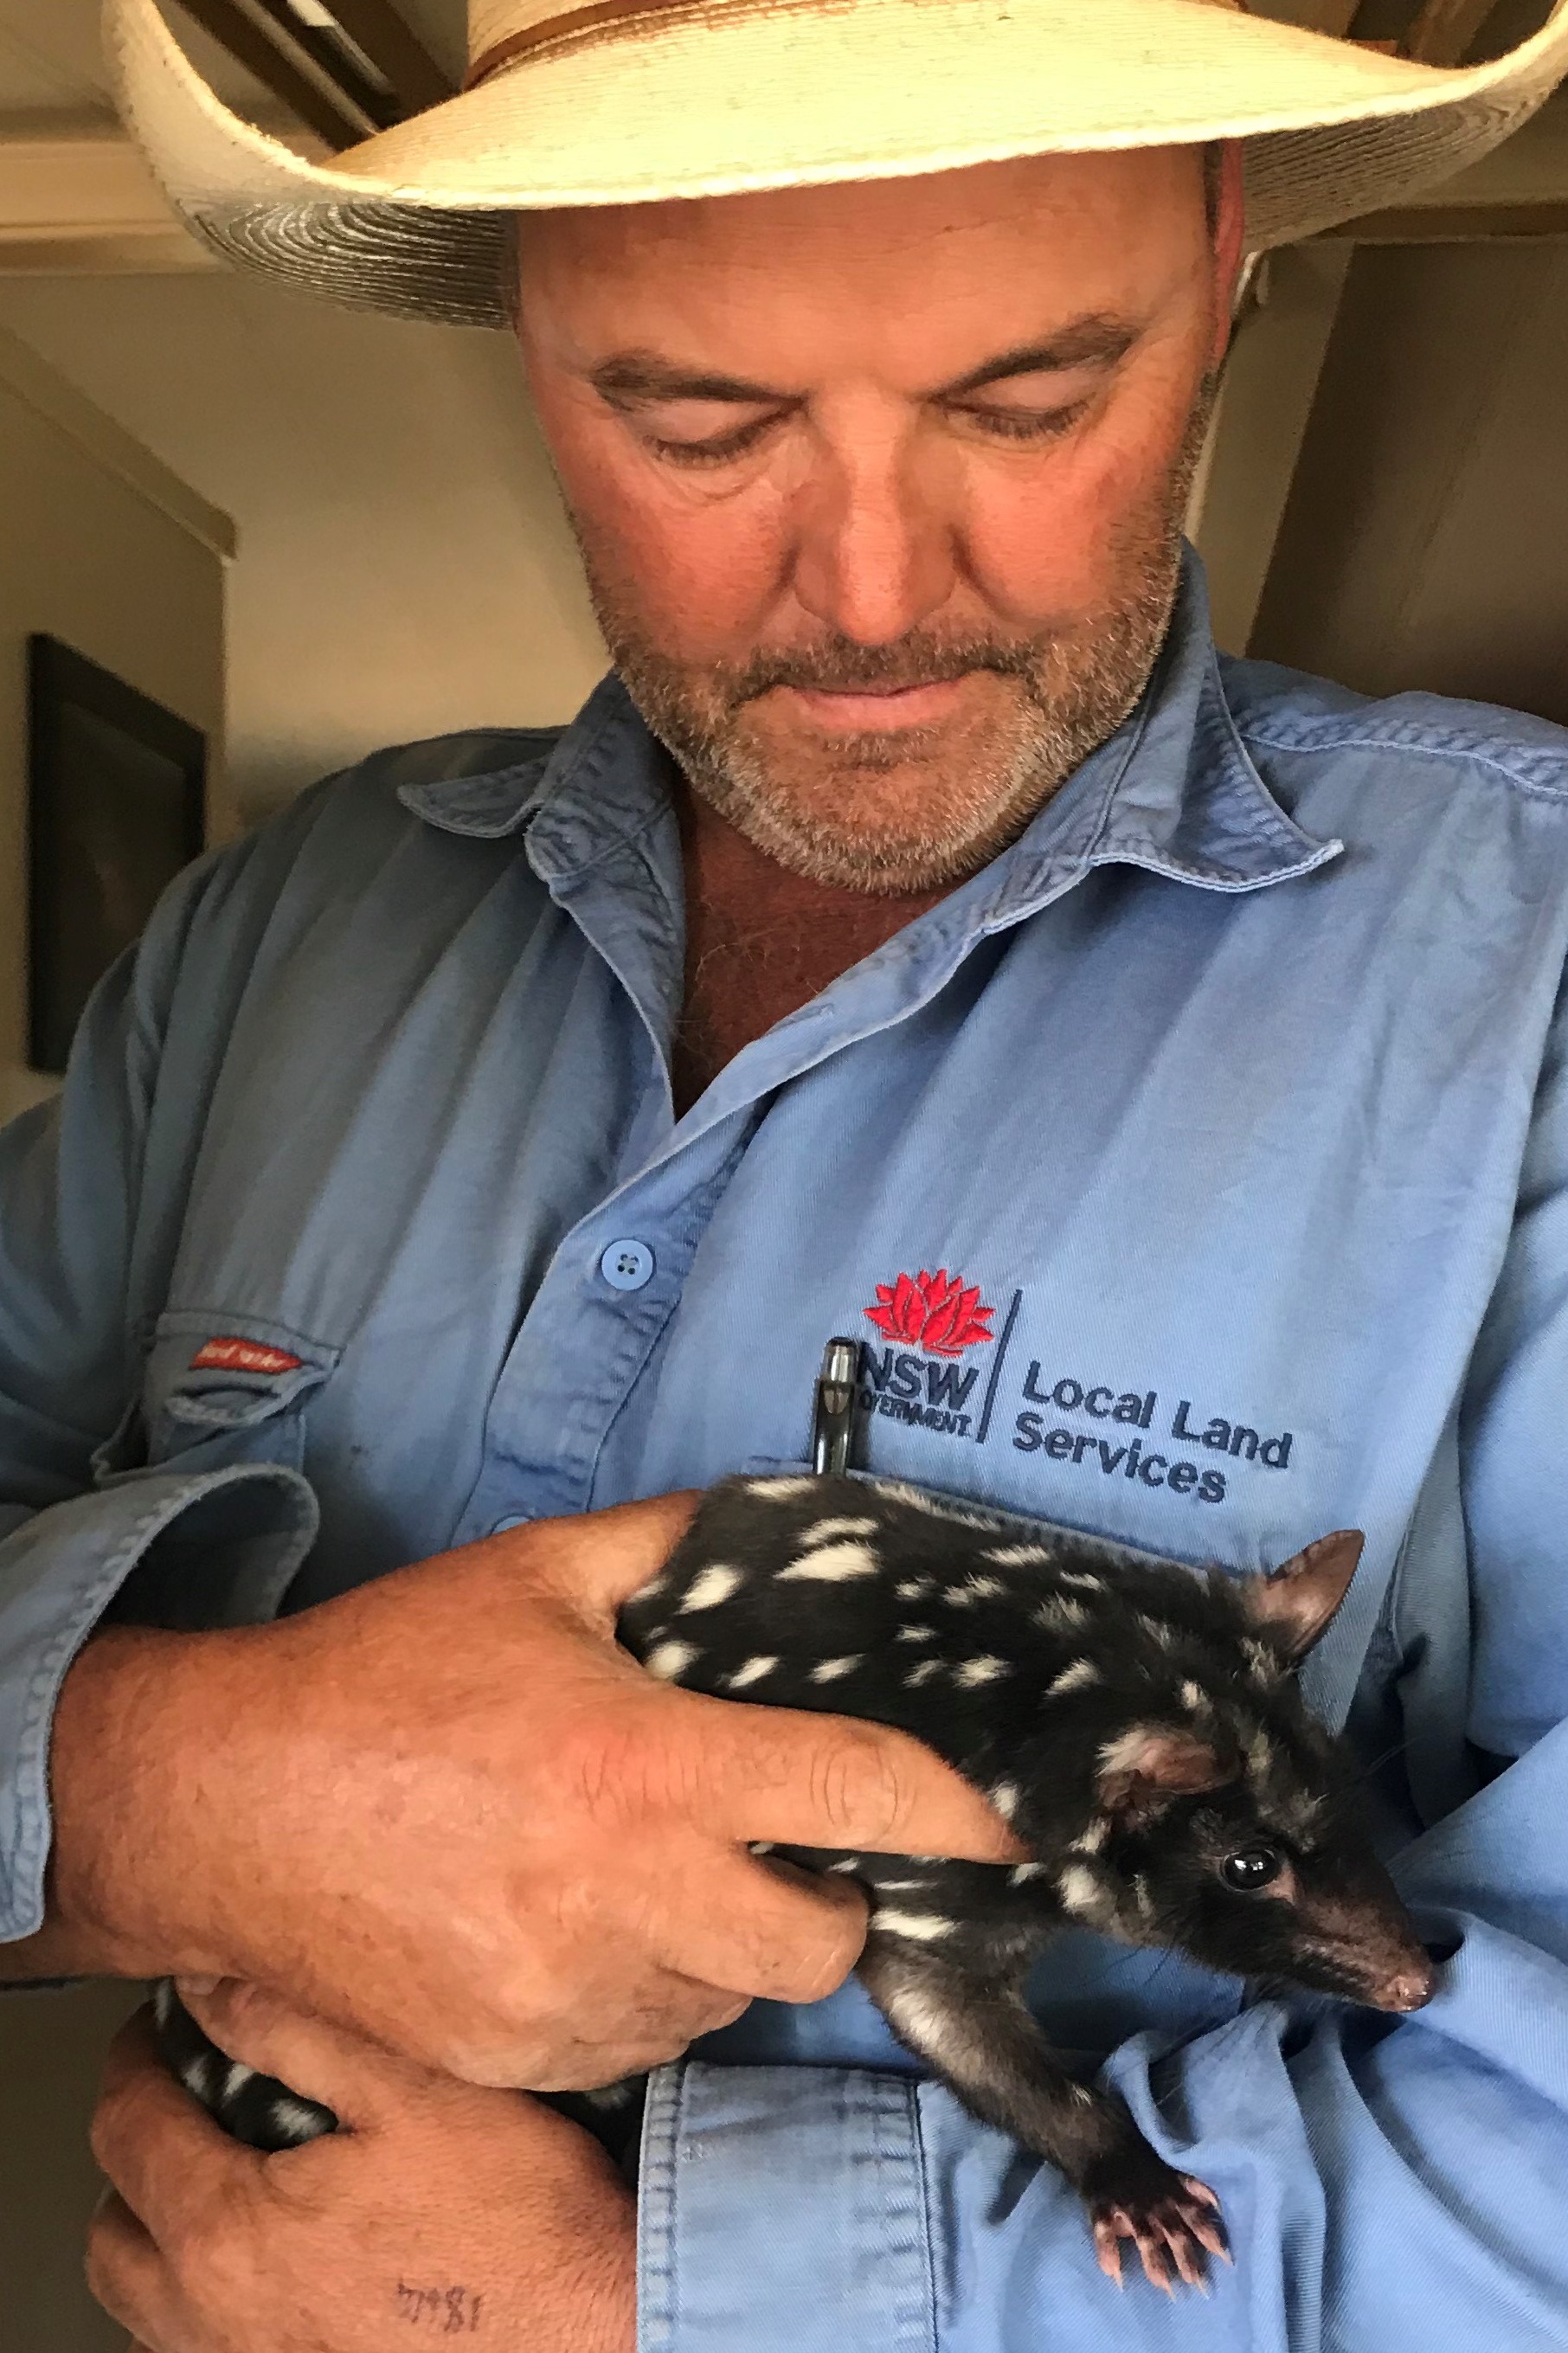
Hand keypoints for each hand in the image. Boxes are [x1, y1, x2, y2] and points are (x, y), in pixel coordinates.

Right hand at [44, 1493, 1021, 2083]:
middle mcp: (627, 1896)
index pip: (858, 1795)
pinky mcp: (518, 2055)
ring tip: (650, 1874)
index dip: (957, 1811)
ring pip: (723, 2001)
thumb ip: (665, 1543)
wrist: (222, 1800)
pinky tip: (580, 1925)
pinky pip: (634, 2044)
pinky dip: (640, 1994)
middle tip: (781, 1850)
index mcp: (648, 1765)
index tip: (1003, 1823)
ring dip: (721, 1946)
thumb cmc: (380, 1676)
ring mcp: (571, 1993)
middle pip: (820, 1946)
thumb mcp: (531, 1573)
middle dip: (827, 1901)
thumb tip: (760, 1518)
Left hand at [88, 1985, 634, 2352]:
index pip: (127, 2130)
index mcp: (231, 2236)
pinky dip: (210, 2307)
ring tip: (224, 2187)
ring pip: (150, 2314)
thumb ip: (297, 2030)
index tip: (158, 2031)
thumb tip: (212, 1988)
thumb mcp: (416, 2087)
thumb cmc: (521, 2226)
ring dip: (165, 2245)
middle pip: (113, 2239)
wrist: (599, 2334)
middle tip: (178, 2106)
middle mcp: (219, 2327)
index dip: (136, 2061)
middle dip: (133, 2160)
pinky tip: (279, 2269)